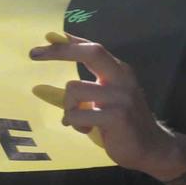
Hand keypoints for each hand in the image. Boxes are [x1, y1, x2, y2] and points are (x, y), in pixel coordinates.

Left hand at [31, 33, 178, 176]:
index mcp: (119, 71)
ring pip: (74, 88)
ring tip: (77, 119)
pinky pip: (77, 114)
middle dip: (60, 51)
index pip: (93, 48)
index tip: (46, 37)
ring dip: (68, 107)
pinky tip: (86, 129)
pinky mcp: (116, 115)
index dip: (69, 42)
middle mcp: (122, 78)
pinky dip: (75, 123)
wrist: (151, 147)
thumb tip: (40, 87)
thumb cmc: (121, 123)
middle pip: (91, 52)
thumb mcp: (104, 99)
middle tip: (34, 54)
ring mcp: (121, 96)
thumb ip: (83, 88)